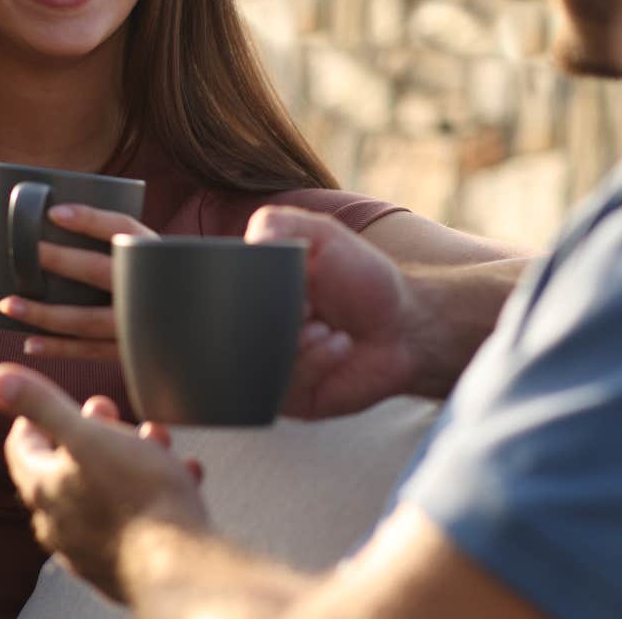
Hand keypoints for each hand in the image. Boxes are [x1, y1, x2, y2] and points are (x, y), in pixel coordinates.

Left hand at [0, 363, 206, 600]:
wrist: (180, 567)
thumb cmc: (137, 498)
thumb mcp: (87, 435)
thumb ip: (41, 404)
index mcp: (45, 490)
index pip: (22, 447)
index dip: (34, 416)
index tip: (55, 398)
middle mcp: (60, 523)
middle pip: (64, 468)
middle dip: (89, 432)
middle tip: (109, 413)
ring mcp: (91, 548)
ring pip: (103, 491)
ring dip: (129, 459)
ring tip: (156, 441)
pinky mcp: (124, 563)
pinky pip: (134, 519)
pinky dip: (154, 493)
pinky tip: (183, 476)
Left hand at [1, 204, 155, 362]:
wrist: (200, 330)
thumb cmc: (161, 285)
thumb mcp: (151, 258)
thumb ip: (118, 246)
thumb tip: (58, 224)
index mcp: (155, 254)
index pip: (122, 227)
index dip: (89, 218)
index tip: (54, 213)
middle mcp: (150, 288)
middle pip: (99, 270)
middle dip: (60, 261)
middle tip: (26, 253)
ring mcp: (142, 324)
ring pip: (87, 319)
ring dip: (45, 314)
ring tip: (8, 305)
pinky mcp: (132, 352)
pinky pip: (90, 351)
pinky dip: (59, 348)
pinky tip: (30, 343)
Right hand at [248, 206, 416, 418]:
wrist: (403, 325)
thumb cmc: (360, 278)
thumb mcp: (322, 236)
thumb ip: (280, 224)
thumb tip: (249, 241)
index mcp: (249, 292)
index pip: (218, 293)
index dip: (241, 289)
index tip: (276, 280)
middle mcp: (251, 331)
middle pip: (229, 332)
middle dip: (270, 319)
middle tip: (305, 307)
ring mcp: (268, 367)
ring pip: (253, 363)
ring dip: (295, 343)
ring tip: (324, 327)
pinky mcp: (290, 398)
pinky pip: (282, 389)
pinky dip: (314, 362)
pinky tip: (340, 345)